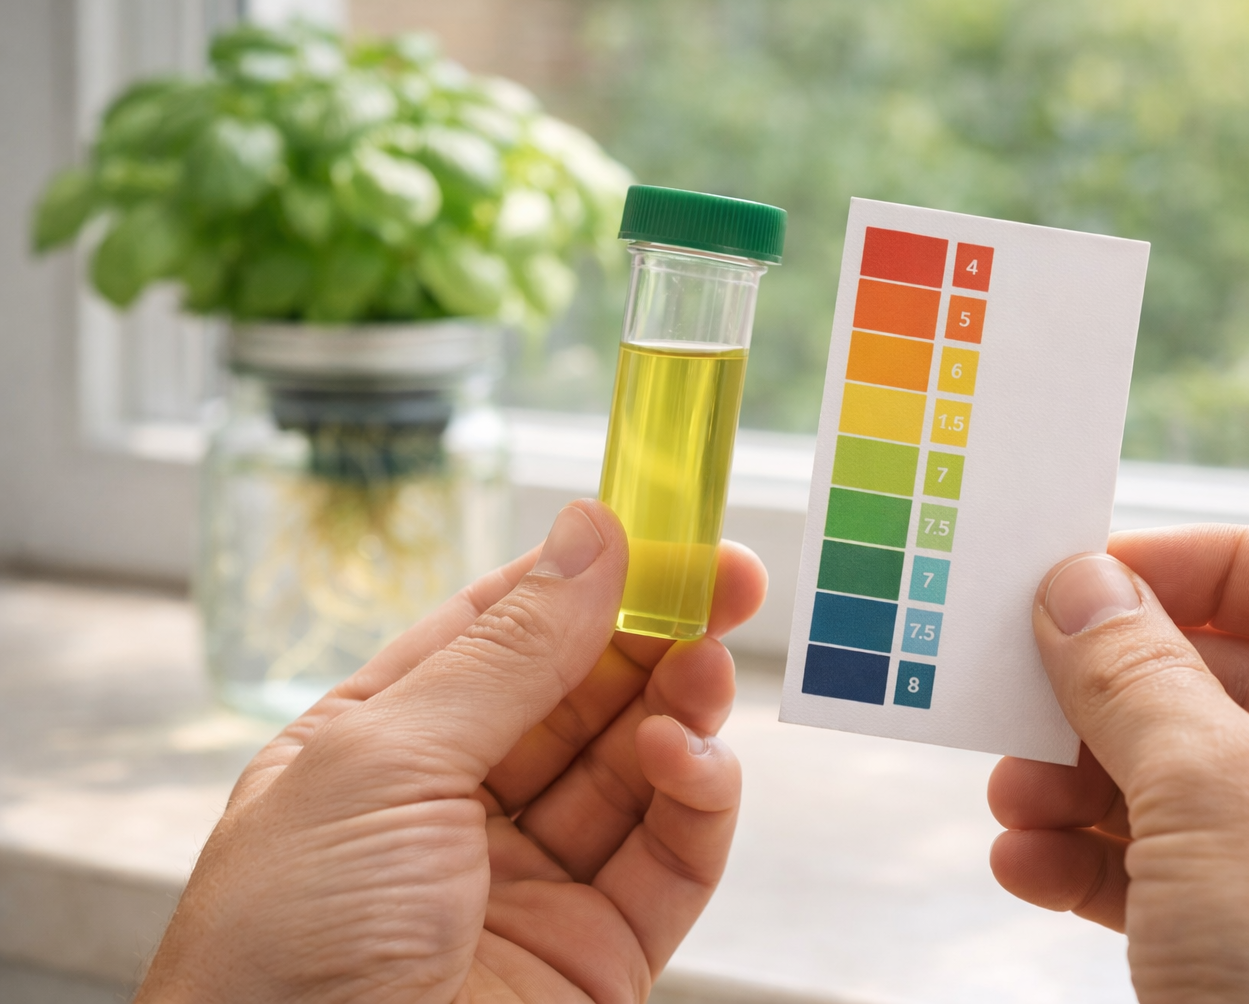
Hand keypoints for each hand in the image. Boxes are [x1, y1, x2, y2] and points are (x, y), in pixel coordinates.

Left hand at [135, 500, 767, 1003]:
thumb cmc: (285, 948)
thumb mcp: (384, 764)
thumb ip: (507, 652)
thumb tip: (588, 534)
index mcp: (381, 747)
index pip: (498, 634)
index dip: (581, 575)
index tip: (661, 526)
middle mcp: (457, 809)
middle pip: (580, 696)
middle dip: (653, 632)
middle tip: (729, 578)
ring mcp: (531, 883)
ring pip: (633, 770)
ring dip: (680, 709)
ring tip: (710, 664)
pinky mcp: (597, 955)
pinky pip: (667, 861)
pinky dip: (695, 803)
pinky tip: (689, 761)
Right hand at [989, 525, 1248, 1002]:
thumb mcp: (1223, 800)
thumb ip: (1137, 677)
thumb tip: (1079, 587)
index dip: (1203, 565)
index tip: (1092, 573)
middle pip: (1238, 689)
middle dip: (1115, 692)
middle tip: (1018, 681)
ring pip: (1193, 789)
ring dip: (1083, 784)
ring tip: (1009, 793)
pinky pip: (1178, 880)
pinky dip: (1095, 866)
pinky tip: (1027, 865)